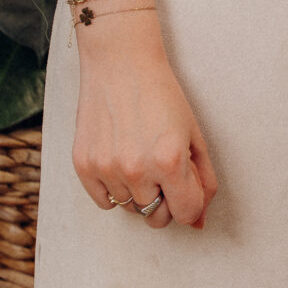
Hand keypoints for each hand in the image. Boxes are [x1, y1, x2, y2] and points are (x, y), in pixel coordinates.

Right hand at [70, 11, 219, 229]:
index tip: (187, 185)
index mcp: (170, 161)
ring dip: (139, 192)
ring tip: (140, 154)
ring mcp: (106, 169)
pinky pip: (104, 201)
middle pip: (157, 218)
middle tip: (164, 171)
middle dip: (166, 201)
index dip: (191, 202)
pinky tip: (120, 158)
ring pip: (130, 209)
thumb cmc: (162, 96)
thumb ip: (203, 181)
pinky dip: (115, 188)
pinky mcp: (83, 165)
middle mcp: (136, 169)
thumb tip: (198, 224)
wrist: (120, 63)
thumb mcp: (193, 134)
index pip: (186, 214)